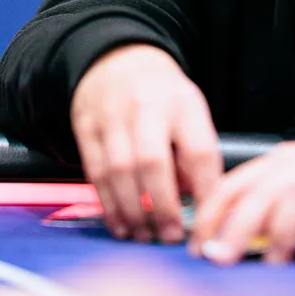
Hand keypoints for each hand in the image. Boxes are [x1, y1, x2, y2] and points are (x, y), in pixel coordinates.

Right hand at [70, 44, 221, 242]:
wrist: (115, 58)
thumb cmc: (161, 95)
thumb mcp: (189, 111)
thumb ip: (194, 154)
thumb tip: (198, 205)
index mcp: (182, 102)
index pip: (199, 149)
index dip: (205, 189)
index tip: (209, 219)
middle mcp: (146, 107)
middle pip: (152, 161)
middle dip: (162, 206)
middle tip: (170, 236)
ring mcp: (111, 117)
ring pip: (119, 171)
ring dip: (133, 212)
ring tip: (145, 236)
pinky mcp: (85, 128)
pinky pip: (95, 174)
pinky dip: (108, 205)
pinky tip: (120, 225)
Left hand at [188, 134, 294, 265]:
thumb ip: (266, 208)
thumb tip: (227, 247)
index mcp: (277, 163)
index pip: (233, 184)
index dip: (211, 216)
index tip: (197, 247)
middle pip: (260, 191)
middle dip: (236, 226)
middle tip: (221, 258)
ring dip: (281, 231)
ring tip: (274, 264)